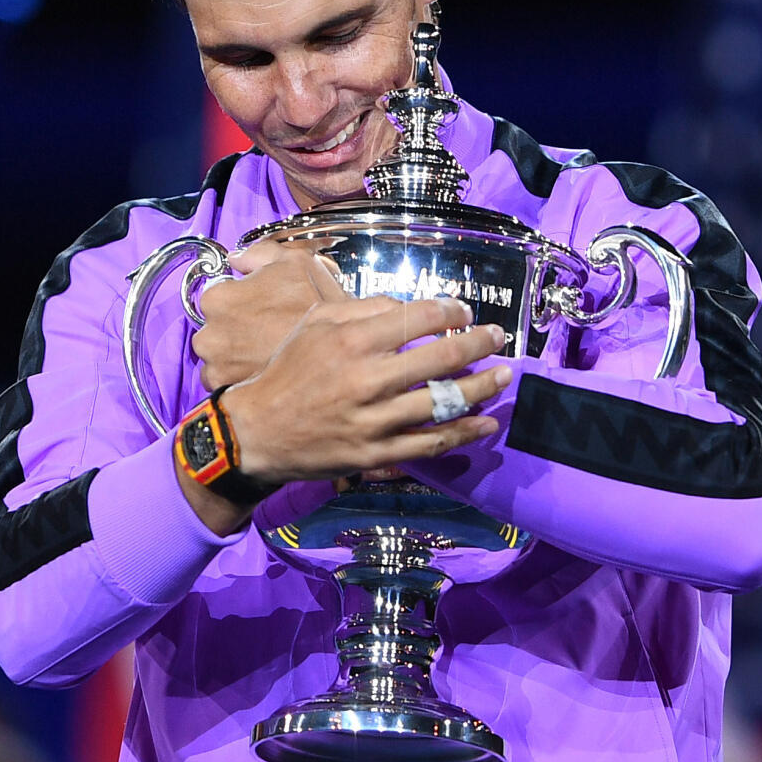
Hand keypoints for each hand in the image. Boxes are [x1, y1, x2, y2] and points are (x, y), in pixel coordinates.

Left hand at [193, 248, 346, 391]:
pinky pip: (222, 383)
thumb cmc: (317, 309)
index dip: (241, 301)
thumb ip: (259, 254)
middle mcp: (209, 335)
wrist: (338, 354)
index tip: (258, 307)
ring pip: (217, 357)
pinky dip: (237, 379)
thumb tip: (238, 259)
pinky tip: (261, 370)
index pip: (218, 296)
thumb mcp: (294, 263)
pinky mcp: (226, 391)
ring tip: (265, 353)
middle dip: (235, 330)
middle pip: (215, 328)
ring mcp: (216, 366)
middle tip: (266, 331)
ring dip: (233, 356)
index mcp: (218, 299)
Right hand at [221, 295, 511, 485]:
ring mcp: (374, 420)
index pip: (417, 317)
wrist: (258, 429)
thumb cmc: (288, 371)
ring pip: (444, 402)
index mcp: (350, 340)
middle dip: (479, 343)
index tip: (463, 310)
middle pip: (441, 357)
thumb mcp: (313, 324)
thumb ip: (361, 309)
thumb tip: (407, 307)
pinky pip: (432, 443)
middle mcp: (366, 378)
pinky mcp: (378, 453)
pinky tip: (486, 422)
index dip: (450, 310)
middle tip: (497, 337)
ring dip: (482, 387)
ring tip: (503, 376)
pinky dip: (465, 432)